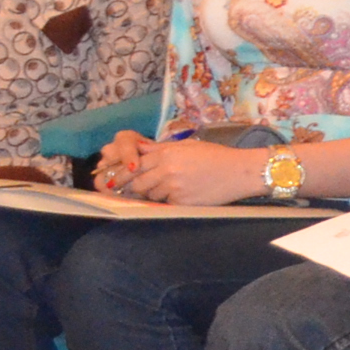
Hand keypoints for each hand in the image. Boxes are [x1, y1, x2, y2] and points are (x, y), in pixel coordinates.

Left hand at [99, 136, 275, 206]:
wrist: (240, 171)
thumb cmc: (216, 156)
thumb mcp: (187, 146)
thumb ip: (160, 149)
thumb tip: (138, 150)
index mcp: (167, 154)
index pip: (133, 164)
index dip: (120, 172)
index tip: (109, 178)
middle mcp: (167, 170)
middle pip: (137, 182)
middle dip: (132, 186)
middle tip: (127, 189)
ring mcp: (174, 187)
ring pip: (150, 194)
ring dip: (152, 194)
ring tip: (162, 190)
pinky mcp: (182, 201)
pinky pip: (165, 203)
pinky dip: (167, 200)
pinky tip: (178, 195)